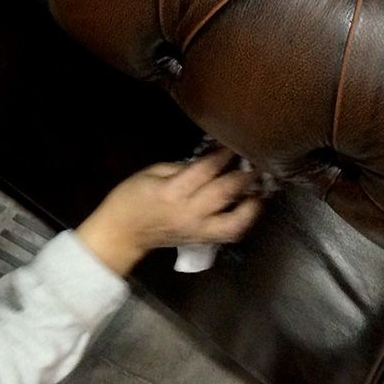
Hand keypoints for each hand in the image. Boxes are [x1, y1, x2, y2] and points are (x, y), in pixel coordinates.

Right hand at [75, 147, 262, 276]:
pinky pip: (230, 233)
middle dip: (245, 176)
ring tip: (261, 189)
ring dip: (253, 205)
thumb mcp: (151, 173)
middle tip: (259, 161)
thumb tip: (209, 161)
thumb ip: (182, 168)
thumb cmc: (131, 199)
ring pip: (235, 222)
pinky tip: (251, 206)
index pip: (205, 170)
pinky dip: (244, 220)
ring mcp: (198, 230)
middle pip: (225, 193)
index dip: (224, 155)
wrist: (122, 234)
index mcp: (172, 192)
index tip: (236, 143)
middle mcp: (189, 213)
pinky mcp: (202, 240)